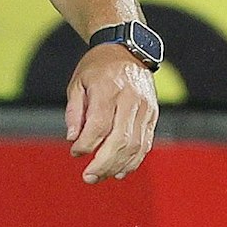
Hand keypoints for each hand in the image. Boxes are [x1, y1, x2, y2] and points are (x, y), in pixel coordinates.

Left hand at [64, 43, 157, 183]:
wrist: (128, 49)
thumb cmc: (97, 68)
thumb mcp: (78, 82)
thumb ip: (74, 111)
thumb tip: (72, 139)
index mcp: (109, 88)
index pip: (99, 125)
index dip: (87, 144)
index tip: (75, 153)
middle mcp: (131, 99)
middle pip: (120, 140)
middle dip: (103, 163)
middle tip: (88, 177)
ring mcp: (146, 107)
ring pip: (135, 145)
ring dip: (118, 166)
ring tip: (101, 177)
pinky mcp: (153, 114)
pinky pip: (146, 143)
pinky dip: (134, 161)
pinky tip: (120, 171)